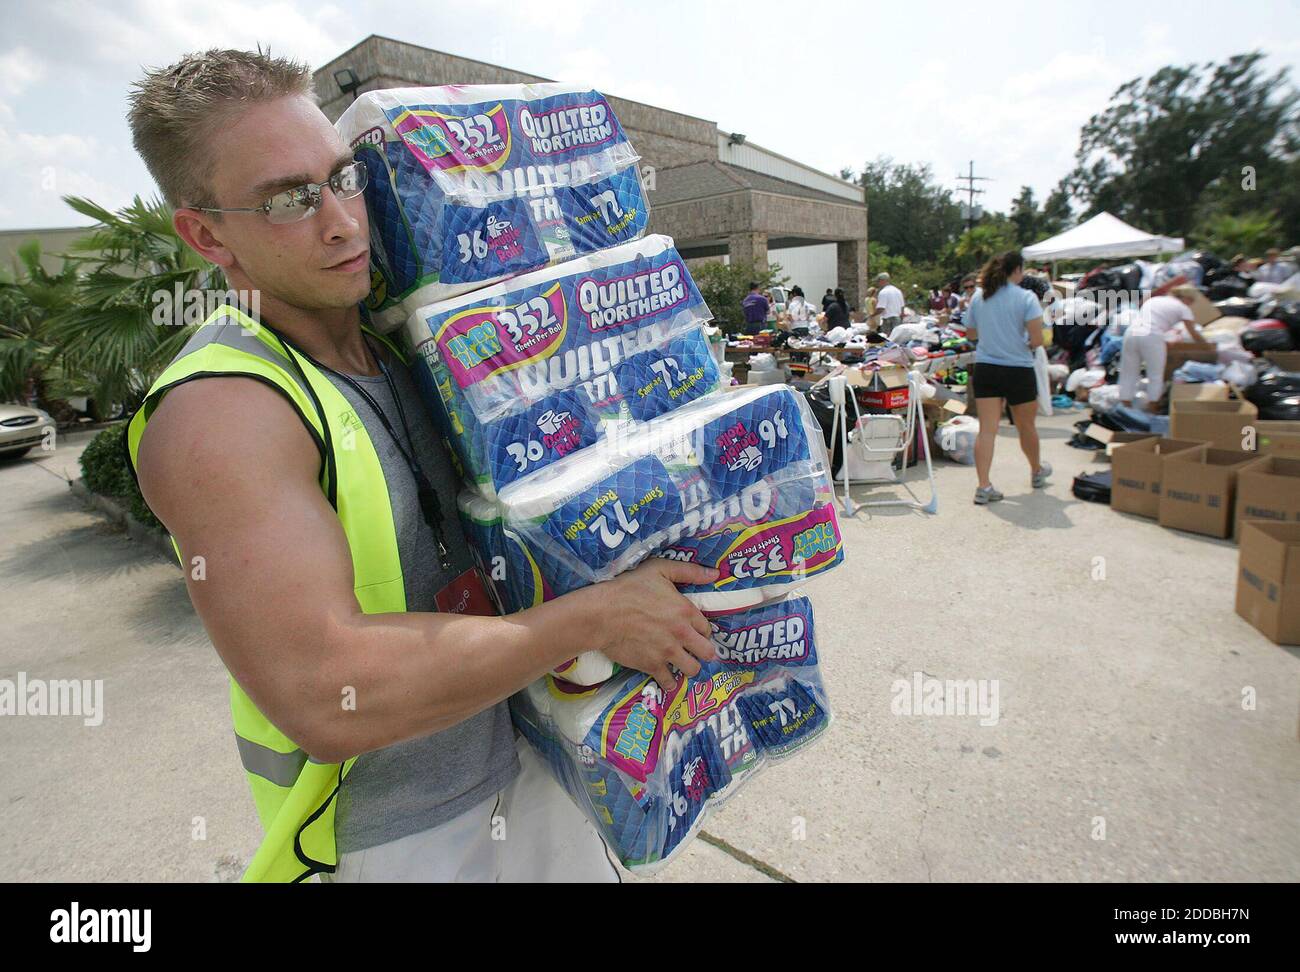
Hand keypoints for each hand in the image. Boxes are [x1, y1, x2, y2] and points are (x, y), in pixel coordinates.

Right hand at [586, 559, 719, 689]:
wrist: (602, 613)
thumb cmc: (628, 588)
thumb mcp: (659, 569)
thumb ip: (689, 571)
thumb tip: (715, 574)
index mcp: (686, 611)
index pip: (707, 628)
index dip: (701, 631)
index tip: (694, 631)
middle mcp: (682, 635)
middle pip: (707, 653)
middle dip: (703, 652)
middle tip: (694, 650)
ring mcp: (668, 653)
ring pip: (693, 670)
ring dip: (689, 667)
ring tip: (682, 663)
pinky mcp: (652, 666)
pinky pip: (669, 682)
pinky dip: (670, 682)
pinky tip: (667, 677)